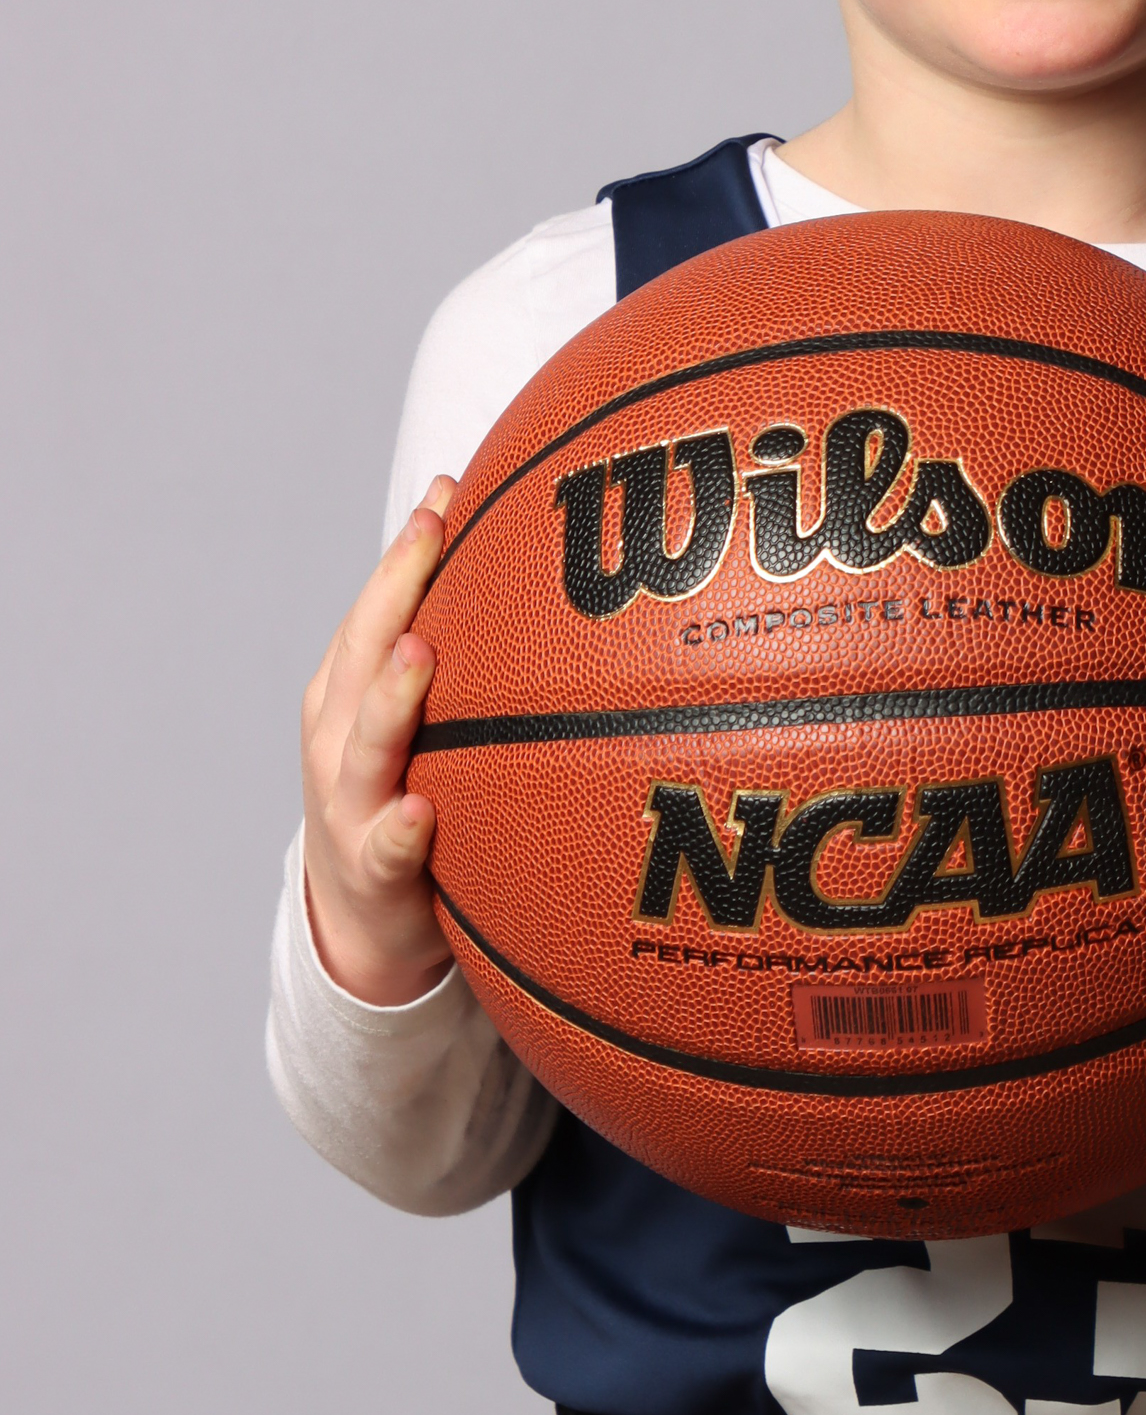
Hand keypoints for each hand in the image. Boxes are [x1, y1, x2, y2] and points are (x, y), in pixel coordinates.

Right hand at [300, 477, 457, 1005]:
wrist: (361, 928)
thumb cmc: (404, 797)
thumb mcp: (417, 724)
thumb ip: (457, 659)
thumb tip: (539, 571)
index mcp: (350, 692)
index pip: (378, 606)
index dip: (409, 548)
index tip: (449, 487)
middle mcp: (338, 737)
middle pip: (362, 651)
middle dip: (394, 588)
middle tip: (430, 531)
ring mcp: (348, 803)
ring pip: (364, 741)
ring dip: (390, 696)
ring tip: (420, 653)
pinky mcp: (371, 872)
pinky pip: (386, 847)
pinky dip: (399, 829)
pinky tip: (420, 812)